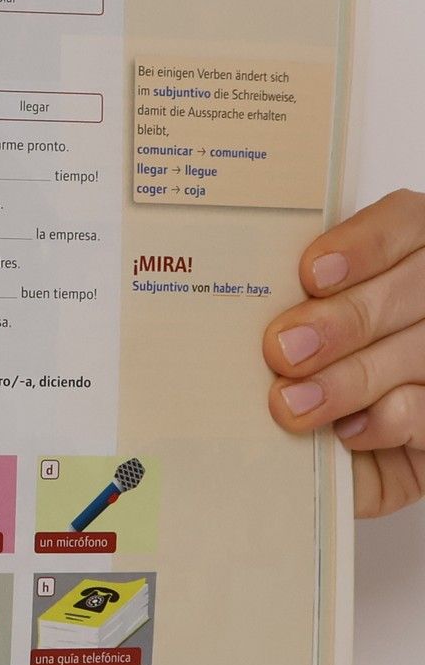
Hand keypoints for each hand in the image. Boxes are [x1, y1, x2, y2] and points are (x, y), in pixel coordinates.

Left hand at [265, 191, 424, 516]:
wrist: (354, 440)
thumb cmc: (314, 362)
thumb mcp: (304, 318)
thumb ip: (300, 299)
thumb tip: (256, 306)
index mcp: (408, 253)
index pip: (406, 223)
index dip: (364, 244)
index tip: (310, 274)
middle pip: (412, 289)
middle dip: (343, 321)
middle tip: (282, 349)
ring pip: (419, 351)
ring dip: (348, 380)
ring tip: (290, 401)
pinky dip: (385, 421)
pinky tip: (347, 430)